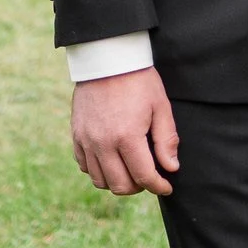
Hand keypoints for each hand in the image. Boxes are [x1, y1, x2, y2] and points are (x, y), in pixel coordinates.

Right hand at [71, 64, 180, 197]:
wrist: (107, 59)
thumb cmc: (138, 80)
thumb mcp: (160, 106)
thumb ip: (166, 140)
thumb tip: (170, 168)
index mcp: (127, 136)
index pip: (144, 176)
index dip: (158, 186)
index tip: (166, 187)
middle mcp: (103, 143)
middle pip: (119, 185)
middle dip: (138, 187)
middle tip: (149, 178)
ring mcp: (86, 140)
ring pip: (99, 180)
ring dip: (117, 181)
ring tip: (130, 171)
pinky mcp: (76, 134)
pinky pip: (84, 166)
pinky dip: (98, 170)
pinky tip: (111, 161)